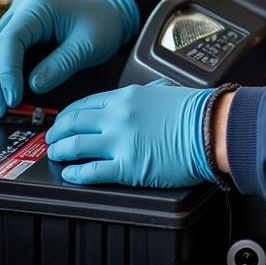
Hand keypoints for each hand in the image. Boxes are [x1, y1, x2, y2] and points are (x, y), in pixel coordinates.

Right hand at [0, 0, 139, 118]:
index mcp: (38, 4)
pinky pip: (7, 54)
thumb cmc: (103, 23)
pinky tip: (9, 96)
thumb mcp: (87, 46)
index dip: (7, 71)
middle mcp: (23, 7)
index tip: (13, 98)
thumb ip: (60, 65)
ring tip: (1, 108)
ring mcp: (20, 18)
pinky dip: (6, 76)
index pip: (10, 39)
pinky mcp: (23, 31)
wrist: (112, 13)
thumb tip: (32, 86)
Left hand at [45, 81, 214, 187]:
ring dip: (60, 151)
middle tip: (52, 139)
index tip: (63, 121)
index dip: (68, 114)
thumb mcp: (165, 90)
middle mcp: (118, 116)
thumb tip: (140, 98)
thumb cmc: (196, 111)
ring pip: (75, 146)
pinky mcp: (127, 167)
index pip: (85, 104)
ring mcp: (120, 142)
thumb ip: (145, 94)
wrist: (213, 127)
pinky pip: (91, 172)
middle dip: (57, 132)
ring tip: (55, 155)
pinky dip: (75, 173)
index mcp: (127, 96)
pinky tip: (70, 174)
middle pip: (74, 123)